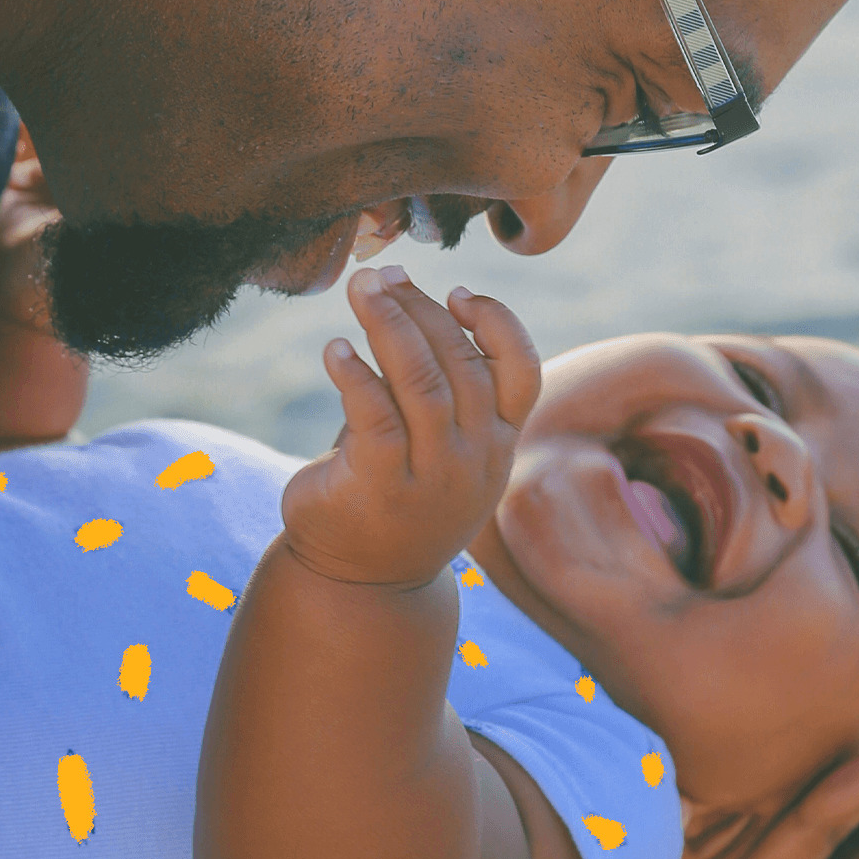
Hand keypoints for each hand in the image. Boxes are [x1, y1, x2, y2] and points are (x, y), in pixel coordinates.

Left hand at [279, 266, 540, 586]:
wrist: (360, 583)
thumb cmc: (394, 497)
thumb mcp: (435, 446)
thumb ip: (435, 386)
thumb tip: (404, 300)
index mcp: (499, 443)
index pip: (523, 371)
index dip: (497, 323)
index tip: (457, 292)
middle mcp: (476, 458)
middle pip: (463, 363)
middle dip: (422, 308)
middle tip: (383, 275)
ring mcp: (434, 475)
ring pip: (421, 381)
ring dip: (389, 324)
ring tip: (361, 289)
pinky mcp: (383, 484)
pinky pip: (374, 414)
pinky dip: (356, 373)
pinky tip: (335, 350)